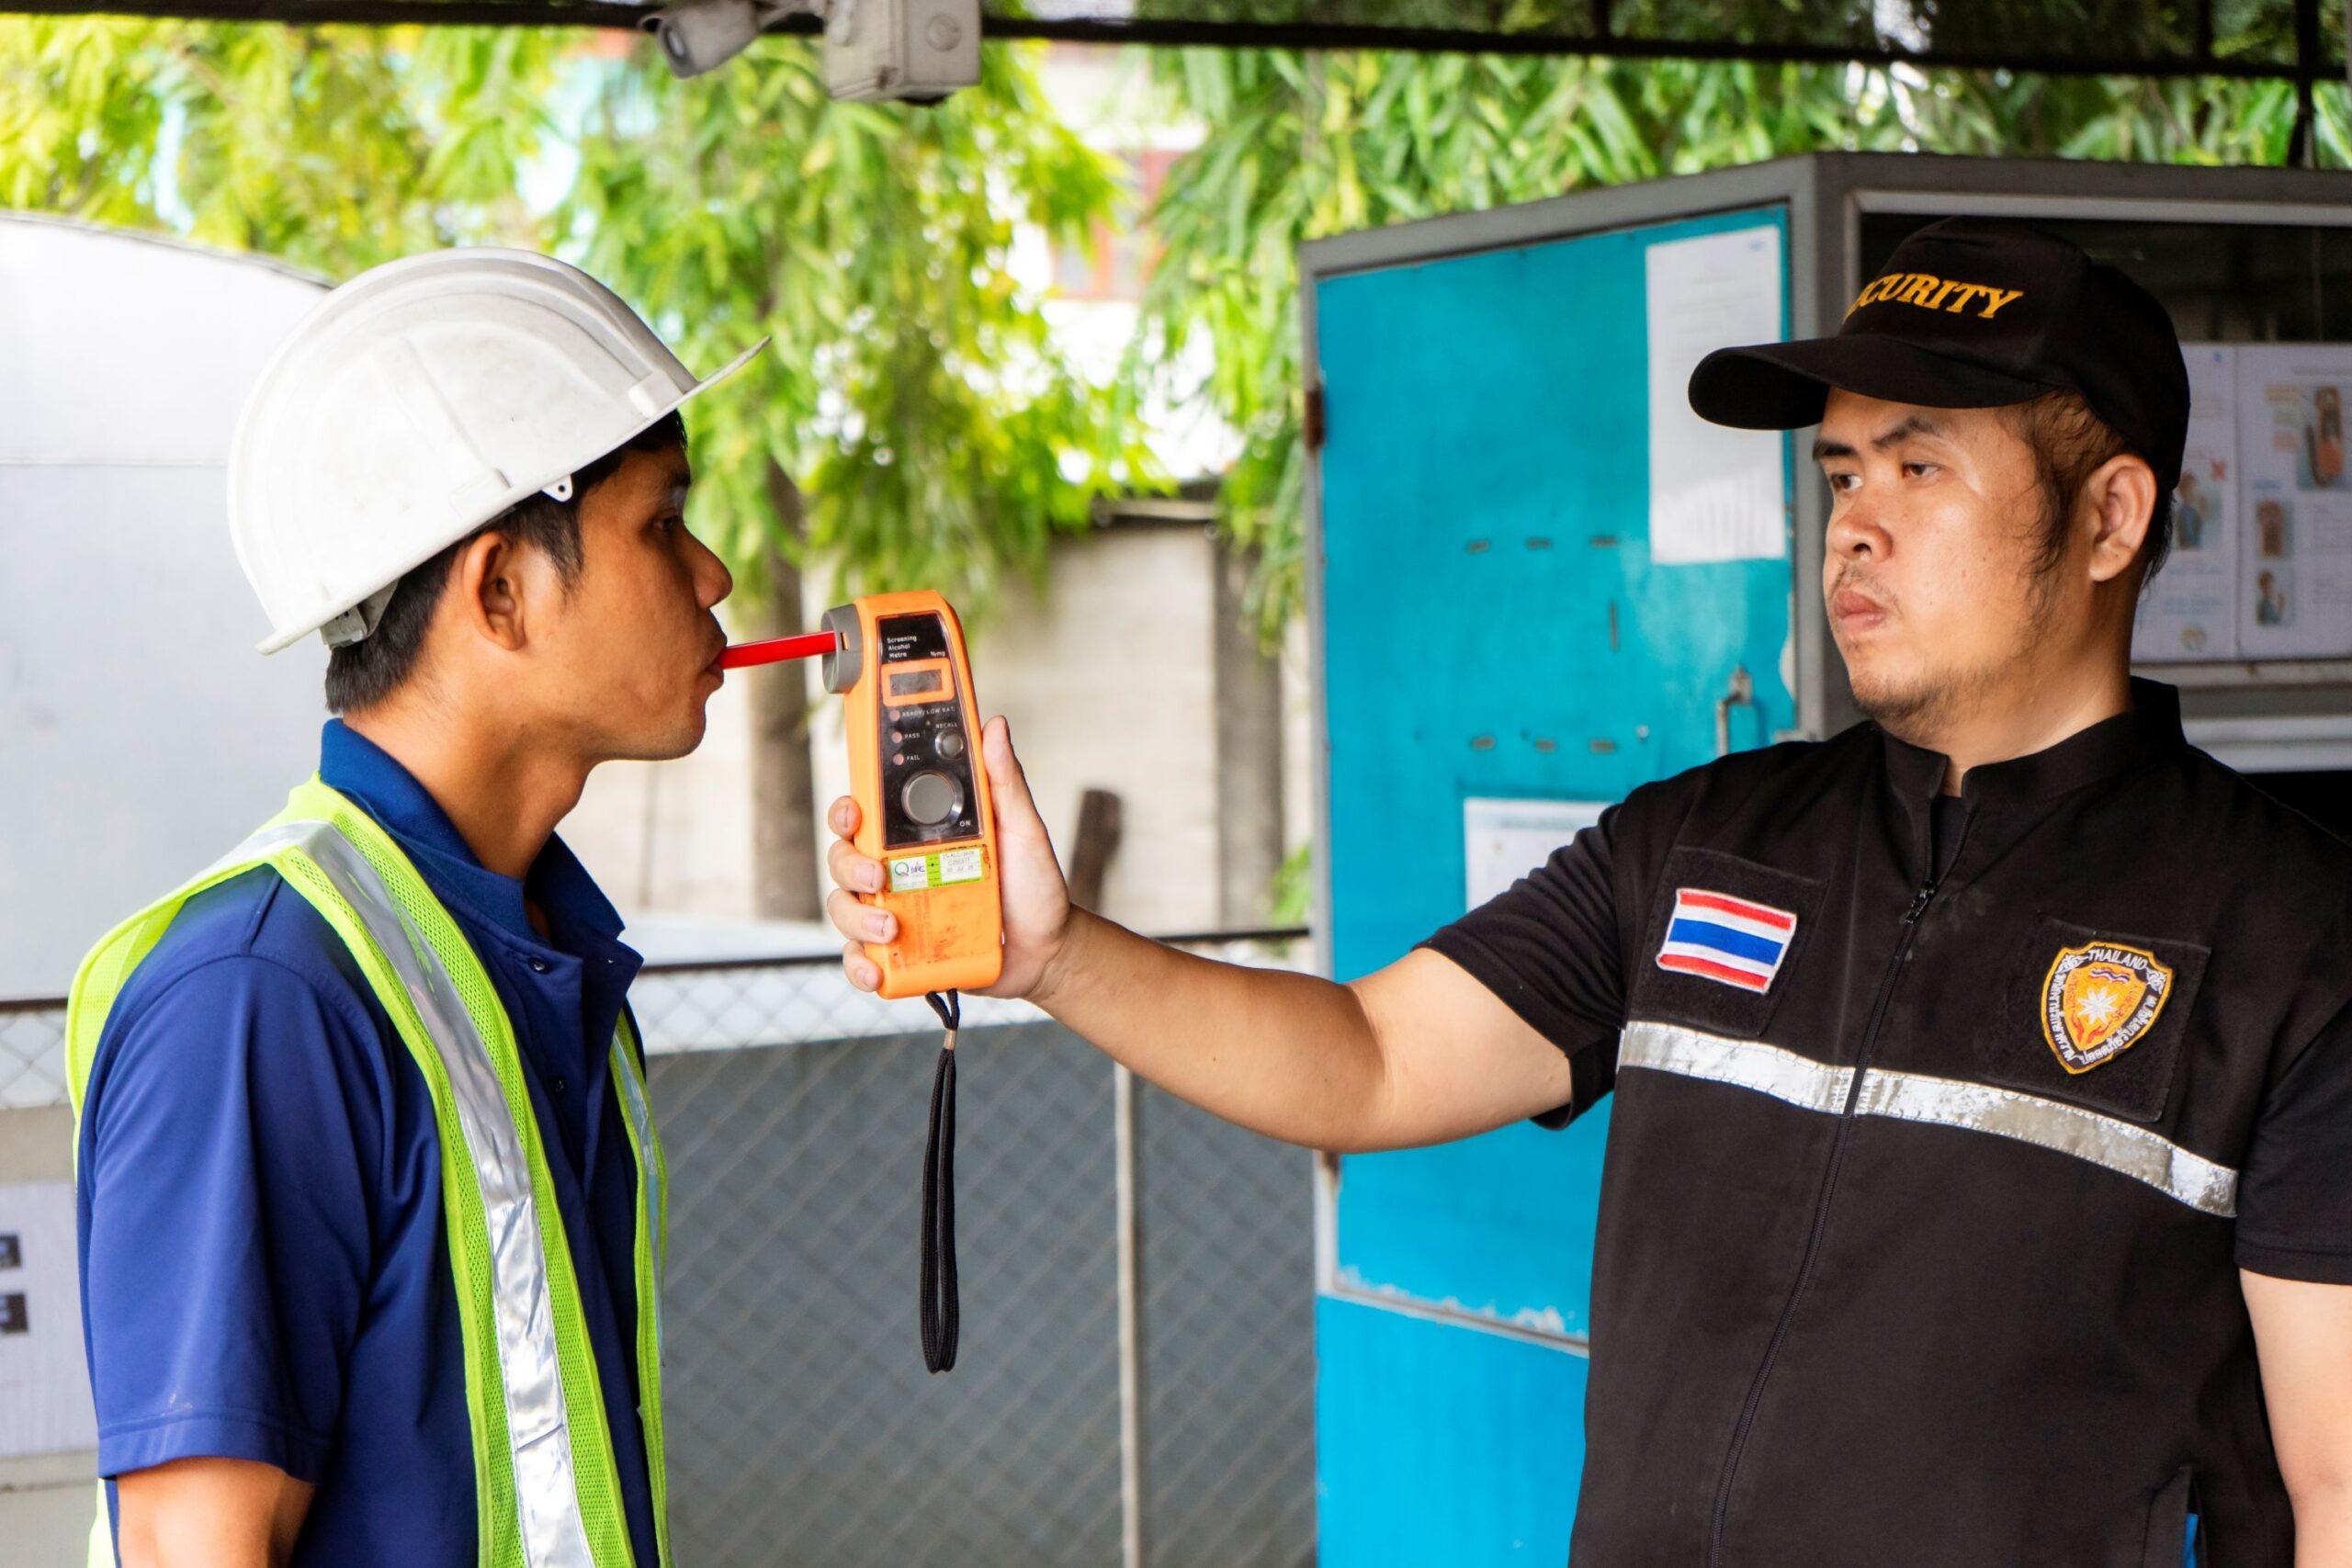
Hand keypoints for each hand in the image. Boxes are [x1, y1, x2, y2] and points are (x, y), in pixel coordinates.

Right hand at [826, 714, 1074, 999]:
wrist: (1048, 949)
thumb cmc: (1033, 885)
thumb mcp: (1023, 830)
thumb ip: (1004, 782)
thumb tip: (994, 727)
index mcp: (918, 834)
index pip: (866, 813)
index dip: (847, 808)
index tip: (855, 810)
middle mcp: (898, 869)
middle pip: (842, 857)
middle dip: (849, 865)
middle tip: (879, 876)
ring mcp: (894, 911)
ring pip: (843, 909)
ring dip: (856, 920)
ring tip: (892, 929)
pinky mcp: (900, 954)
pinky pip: (860, 959)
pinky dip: (859, 966)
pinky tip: (876, 970)